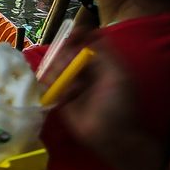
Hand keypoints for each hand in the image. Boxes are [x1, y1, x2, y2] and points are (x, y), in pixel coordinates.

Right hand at [42, 38, 136, 160]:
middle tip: (66, 62)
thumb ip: (105, 52)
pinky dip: (51, 84)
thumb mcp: (118, 74)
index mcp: (103, 63)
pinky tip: (58, 90)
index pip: (86, 42)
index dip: (78, 36)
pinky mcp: (61, 99)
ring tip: (63, 80)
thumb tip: (89, 32)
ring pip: (57, 67)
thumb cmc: (119, 105)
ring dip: (57, 70)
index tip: (71, 34)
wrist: (111, 136)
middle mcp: (86, 72)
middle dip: (65, 54)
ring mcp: (72, 85)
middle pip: (68, 52)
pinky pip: (50, 86)